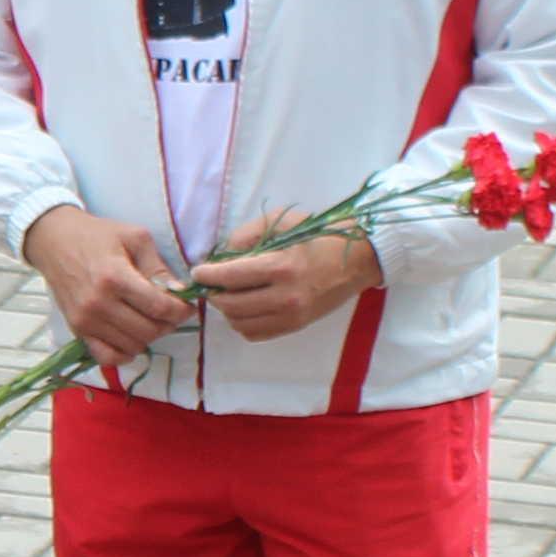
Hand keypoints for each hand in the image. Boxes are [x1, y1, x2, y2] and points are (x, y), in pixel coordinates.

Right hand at [25, 205, 191, 372]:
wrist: (54, 241)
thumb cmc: (97, 235)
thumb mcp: (135, 238)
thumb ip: (158, 267)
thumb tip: (180, 292)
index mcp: (115, 277)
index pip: (160, 307)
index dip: (182, 310)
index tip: (187, 305)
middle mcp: (99, 303)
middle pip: (149, 330)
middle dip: (169, 323)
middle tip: (170, 312)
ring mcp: (86, 320)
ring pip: (133, 345)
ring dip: (149, 336)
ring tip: (149, 319)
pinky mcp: (77, 330)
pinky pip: (107, 357)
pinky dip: (125, 354)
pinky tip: (131, 338)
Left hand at [187, 211, 381, 342]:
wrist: (356, 260)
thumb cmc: (317, 237)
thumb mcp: (281, 223)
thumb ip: (246, 235)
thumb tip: (220, 257)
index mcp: (281, 266)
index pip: (231, 277)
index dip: (208, 275)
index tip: (199, 272)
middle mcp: (286, 296)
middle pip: (231, 305)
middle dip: (213, 294)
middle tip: (211, 284)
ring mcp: (292, 316)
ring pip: (240, 323)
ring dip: (226, 310)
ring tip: (228, 294)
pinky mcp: (296, 326)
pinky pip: (256, 334)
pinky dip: (242, 323)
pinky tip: (244, 308)